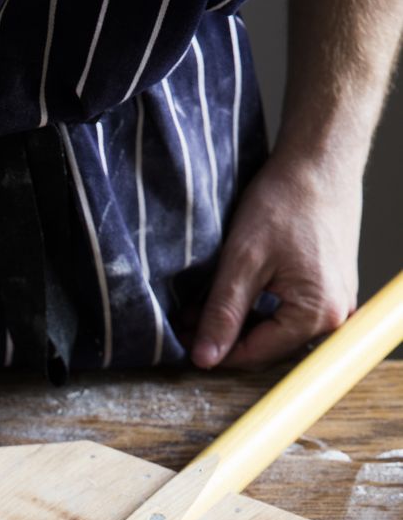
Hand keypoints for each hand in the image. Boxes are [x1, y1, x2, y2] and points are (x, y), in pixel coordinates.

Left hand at [191, 150, 361, 370]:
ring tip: (201, 311)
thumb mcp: (244, 259)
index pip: (256, 354)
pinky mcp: (329, 290)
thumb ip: (223, 313)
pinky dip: (257, 311)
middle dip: (226, 338)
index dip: (215, 352)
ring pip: (275, 332)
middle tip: (186, 325)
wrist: (321, 160)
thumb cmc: (287, 200)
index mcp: (317, 312)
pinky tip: (230, 299)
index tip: (183, 345)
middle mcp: (334, 316)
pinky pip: (288, 314)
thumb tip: (205, 358)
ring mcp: (336, 303)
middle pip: (268, 347)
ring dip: (238, 325)